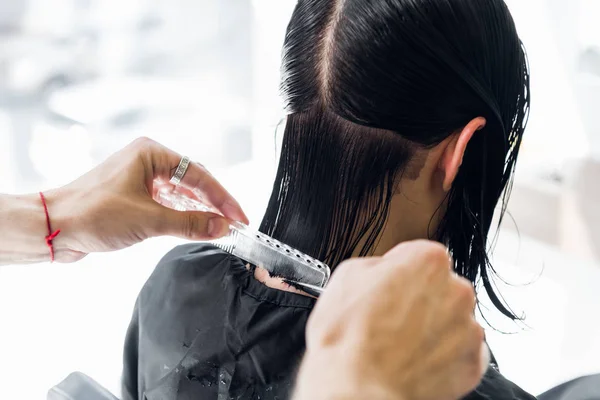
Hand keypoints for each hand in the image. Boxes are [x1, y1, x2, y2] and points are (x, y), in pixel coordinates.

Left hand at [44, 137, 248, 261]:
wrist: (53, 227)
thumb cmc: (92, 214)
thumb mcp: (148, 220)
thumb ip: (189, 224)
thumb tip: (221, 228)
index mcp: (151, 153)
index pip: (198, 175)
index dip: (222, 199)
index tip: (238, 218)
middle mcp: (147, 161)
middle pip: (192, 182)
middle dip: (213, 205)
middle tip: (233, 225)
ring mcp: (140, 179)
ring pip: (181, 194)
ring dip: (198, 212)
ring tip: (219, 229)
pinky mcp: (134, 197)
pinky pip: (167, 204)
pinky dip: (182, 217)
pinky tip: (195, 228)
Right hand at [294, 240, 487, 399]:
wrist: (358, 390)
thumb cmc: (348, 338)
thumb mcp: (347, 275)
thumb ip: (378, 264)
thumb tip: (386, 271)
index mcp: (428, 261)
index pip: (419, 255)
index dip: (399, 271)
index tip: (388, 286)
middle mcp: (457, 290)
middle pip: (441, 287)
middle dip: (420, 299)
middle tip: (390, 318)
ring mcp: (468, 328)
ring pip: (452, 319)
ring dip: (432, 327)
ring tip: (400, 345)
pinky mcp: (472, 363)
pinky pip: (460, 351)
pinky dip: (442, 355)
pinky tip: (414, 360)